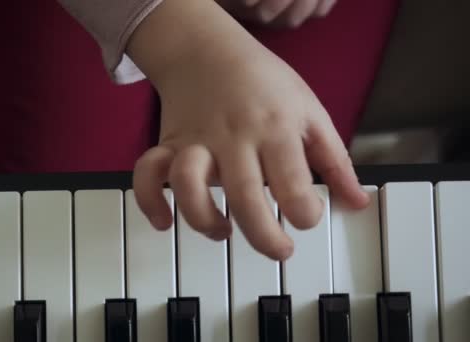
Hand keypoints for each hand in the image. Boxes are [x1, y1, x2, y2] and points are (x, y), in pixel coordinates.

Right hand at [127, 0, 366, 259]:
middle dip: (264, 237)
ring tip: (223, 231)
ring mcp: (197, 141)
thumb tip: (356, 202)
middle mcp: (235, 138)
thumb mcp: (310, 111)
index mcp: (276, 129)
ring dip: (205, 220)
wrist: (207, 49)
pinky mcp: (169, 144)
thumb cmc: (263, 81)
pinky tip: (164, 221)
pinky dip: (150, 201)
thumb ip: (335, 160)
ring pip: (190, 186)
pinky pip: (148, 174)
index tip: (307, 217)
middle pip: (245, 197)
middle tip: (279, 250)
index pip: (294, 185)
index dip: (307, 215)